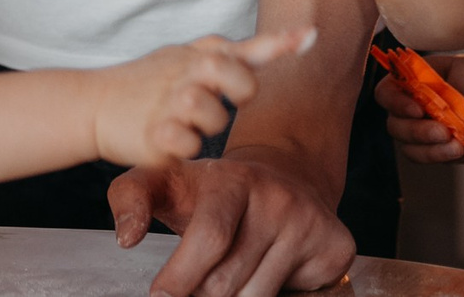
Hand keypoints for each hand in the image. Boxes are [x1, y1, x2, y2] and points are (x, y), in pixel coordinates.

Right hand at [94, 29, 317, 169]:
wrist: (94, 105)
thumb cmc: (148, 84)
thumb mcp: (187, 58)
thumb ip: (236, 54)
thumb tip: (295, 37)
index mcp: (197, 56)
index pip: (243, 48)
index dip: (280, 42)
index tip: (311, 35)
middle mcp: (186, 73)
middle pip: (233, 74)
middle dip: (240, 88)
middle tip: (228, 97)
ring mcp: (169, 102)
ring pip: (213, 114)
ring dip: (206, 124)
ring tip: (185, 122)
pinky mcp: (154, 133)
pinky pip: (188, 143)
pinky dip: (183, 145)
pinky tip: (167, 138)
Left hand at [111, 146, 356, 296]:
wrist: (283, 178)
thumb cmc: (212, 191)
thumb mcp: (165, 181)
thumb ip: (129, 197)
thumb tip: (126, 238)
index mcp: (233, 179)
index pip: (209, 237)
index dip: (181, 275)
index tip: (161, 295)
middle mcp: (278, 197)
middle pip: (229, 278)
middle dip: (202, 294)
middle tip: (194, 288)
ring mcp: (311, 222)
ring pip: (257, 296)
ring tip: (226, 280)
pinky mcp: (337, 246)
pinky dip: (272, 296)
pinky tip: (265, 274)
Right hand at [377, 52, 463, 164]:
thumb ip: (447, 92)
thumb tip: (440, 113)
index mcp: (410, 82)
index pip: (385, 95)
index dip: (396, 105)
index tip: (418, 110)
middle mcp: (412, 108)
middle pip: (396, 128)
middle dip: (419, 133)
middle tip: (444, 132)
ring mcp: (426, 131)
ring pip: (413, 151)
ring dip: (435, 152)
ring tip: (460, 146)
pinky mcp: (443, 150)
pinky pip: (440, 161)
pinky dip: (456, 157)